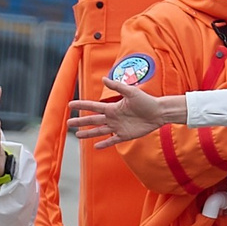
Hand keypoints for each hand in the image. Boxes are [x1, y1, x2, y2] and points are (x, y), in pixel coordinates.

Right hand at [70, 77, 184, 142]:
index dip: (81, 106)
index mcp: (112, 107)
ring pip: (99, 131)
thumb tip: (103, 79)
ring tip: (77, 136)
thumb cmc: (146, 101)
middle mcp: (113, 117)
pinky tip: (95, 147)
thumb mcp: (131, 92)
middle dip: (80, 122)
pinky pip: (112, 140)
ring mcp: (118, 127)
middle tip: (68, 124)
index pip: (93, 107)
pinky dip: (104, 143)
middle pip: (93, 120)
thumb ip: (117, 86)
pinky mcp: (125, 135)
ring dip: (88, 133)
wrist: (158, 113)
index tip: (70, 105)